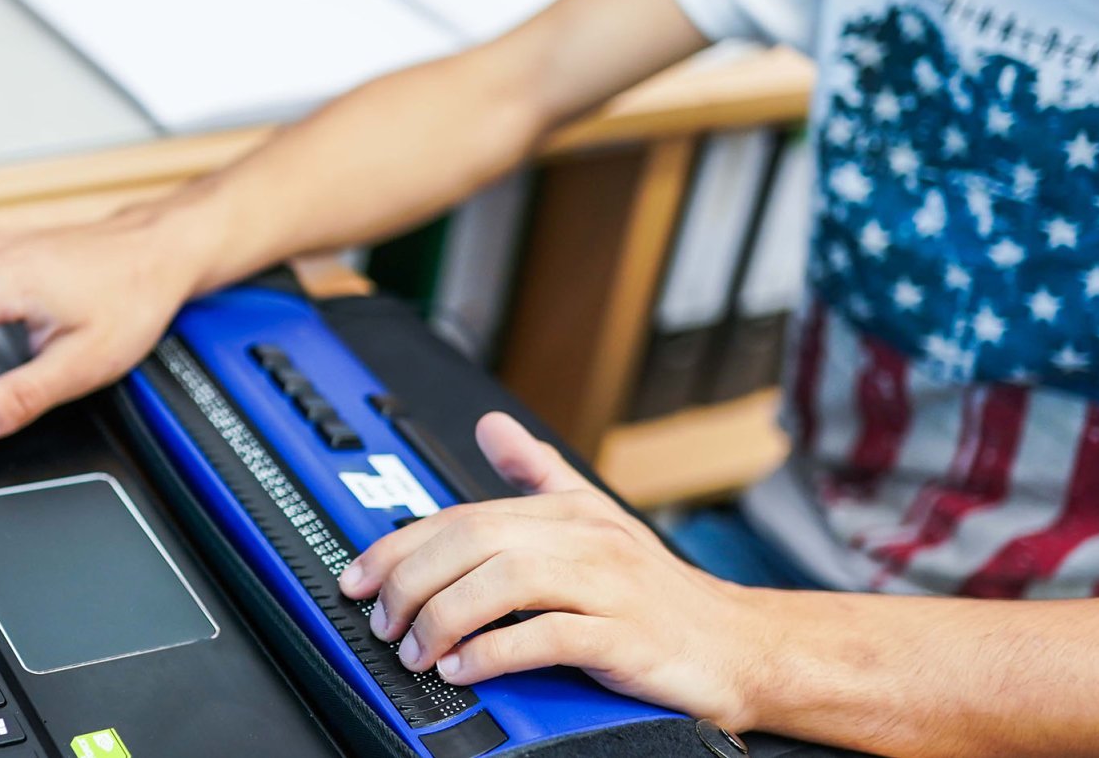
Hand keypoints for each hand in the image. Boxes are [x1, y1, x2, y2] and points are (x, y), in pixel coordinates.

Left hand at [337, 413, 772, 730]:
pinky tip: (465, 668)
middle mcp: (584, 539)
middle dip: (410, 580)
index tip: (357, 577)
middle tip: (378, 619)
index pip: (463, 516)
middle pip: (474, 541)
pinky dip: (496, 652)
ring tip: (415, 649)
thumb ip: (538, 476)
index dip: (399, 546)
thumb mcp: (595, 520)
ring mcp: (608, 585)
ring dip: (444, 617)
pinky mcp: (625, 636)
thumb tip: (493, 428)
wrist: (741, 646)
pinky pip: (548, 637)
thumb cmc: (660, 594)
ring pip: (505, 582)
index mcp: (567, 513)